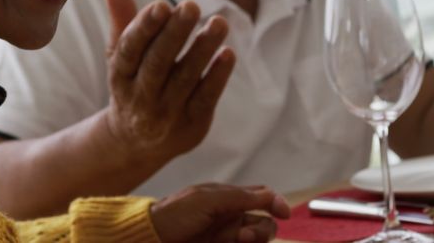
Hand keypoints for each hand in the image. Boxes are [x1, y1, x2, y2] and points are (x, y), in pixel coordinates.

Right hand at [98, 0, 235, 165]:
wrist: (138, 144)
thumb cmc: (134, 84)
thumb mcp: (122, 57)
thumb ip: (123, 22)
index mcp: (120, 76)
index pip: (129, 50)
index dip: (144, 27)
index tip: (161, 5)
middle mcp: (140, 97)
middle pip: (158, 63)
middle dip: (175, 33)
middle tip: (191, 5)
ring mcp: (166, 114)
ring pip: (185, 78)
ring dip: (203, 49)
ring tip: (219, 22)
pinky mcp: (192, 126)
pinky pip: (206, 99)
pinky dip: (217, 77)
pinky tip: (228, 53)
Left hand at [150, 184, 290, 242]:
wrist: (150, 239)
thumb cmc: (175, 213)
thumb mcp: (208, 199)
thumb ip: (240, 197)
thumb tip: (272, 195)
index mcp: (230, 198)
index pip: (262, 198)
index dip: (276, 203)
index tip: (283, 213)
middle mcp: (232, 218)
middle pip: (264, 224)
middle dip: (262, 230)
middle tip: (244, 235)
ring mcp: (226, 237)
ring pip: (256, 240)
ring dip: (254, 240)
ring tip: (238, 241)